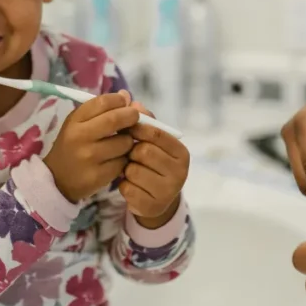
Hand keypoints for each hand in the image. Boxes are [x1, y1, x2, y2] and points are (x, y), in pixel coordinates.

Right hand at [44, 91, 140, 202]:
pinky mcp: (99, 176)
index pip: (102, 102)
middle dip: (131, 116)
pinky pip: (123, 162)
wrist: (57, 179)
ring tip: (122, 143)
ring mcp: (89, 158)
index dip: (119, 100)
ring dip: (129, 141)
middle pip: (115, 119)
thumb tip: (126, 95)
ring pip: (124, 143)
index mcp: (74, 121)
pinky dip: (125, 159)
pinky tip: (117, 159)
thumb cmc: (71, 146)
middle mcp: (80, 137)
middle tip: (135, 118)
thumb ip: (101, 109)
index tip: (125, 103)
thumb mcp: (78, 124)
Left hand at [120, 102, 189, 228]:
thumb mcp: (154, 142)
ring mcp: (167, 191)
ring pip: (133, 170)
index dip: (137, 128)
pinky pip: (127, 188)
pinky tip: (130, 185)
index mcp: (182, 153)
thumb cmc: (154, 163)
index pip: (156, 133)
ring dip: (126, 169)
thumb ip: (145, 121)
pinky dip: (123, 185)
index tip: (126, 127)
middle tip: (130, 153)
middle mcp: (180, 173)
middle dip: (131, 151)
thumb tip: (131, 100)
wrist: (157, 200)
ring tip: (131, 169)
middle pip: (143, 151)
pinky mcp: (151, 206)